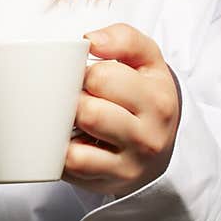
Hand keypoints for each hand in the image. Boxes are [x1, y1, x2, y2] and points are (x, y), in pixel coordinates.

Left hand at [63, 23, 181, 197]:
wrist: (159, 148)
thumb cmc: (143, 97)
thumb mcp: (146, 61)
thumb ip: (123, 38)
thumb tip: (90, 40)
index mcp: (157, 98)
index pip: (104, 76)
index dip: (82, 72)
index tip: (83, 76)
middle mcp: (149, 134)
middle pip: (89, 110)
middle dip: (72, 99)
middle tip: (73, 96)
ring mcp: (131, 162)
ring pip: (78, 144)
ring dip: (64, 123)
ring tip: (69, 116)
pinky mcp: (110, 181)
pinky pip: (73, 165)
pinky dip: (61, 149)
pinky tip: (65, 139)